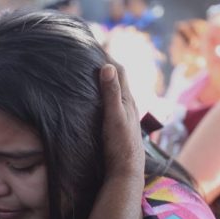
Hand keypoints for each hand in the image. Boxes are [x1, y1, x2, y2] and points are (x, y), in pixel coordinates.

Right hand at [99, 55, 144, 179]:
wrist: (126, 170)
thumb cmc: (120, 144)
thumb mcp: (114, 117)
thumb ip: (111, 93)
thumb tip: (107, 66)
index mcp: (128, 101)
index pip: (119, 72)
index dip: (109, 59)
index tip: (96, 48)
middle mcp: (128, 107)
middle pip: (118, 81)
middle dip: (107, 69)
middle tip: (91, 60)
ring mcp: (124, 118)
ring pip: (116, 94)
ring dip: (106, 83)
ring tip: (92, 77)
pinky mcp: (119, 128)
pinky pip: (112, 106)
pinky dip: (105, 98)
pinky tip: (97, 103)